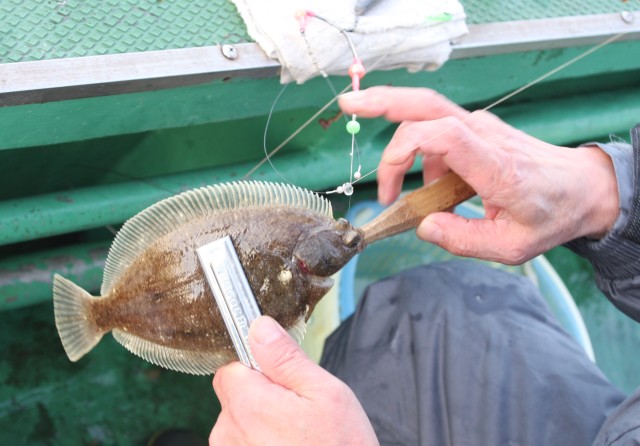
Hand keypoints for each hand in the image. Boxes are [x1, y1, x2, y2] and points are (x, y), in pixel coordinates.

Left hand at [210, 316, 378, 445]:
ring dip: (264, 425)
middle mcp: (228, 434)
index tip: (283, 380)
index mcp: (247, 404)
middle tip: (300, 411)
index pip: (231, 369)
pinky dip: (265, 445)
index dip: (258, 369)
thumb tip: (259, 327)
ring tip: (300, 437)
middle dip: (263, 398)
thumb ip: (286, 358)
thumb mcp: (326, 394)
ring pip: (241, 425)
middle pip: (236, 398)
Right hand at [339, 86, 619, 263]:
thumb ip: (463, 240)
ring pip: (426, 112)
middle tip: (347, 104)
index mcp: (495, 166)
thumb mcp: (511, 247)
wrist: (583, 188)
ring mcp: (480, 127)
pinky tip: (427, 185)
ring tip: (396, 191)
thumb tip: (422, 227)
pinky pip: (437, 132)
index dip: (402, 154)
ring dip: (398, 144)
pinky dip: (419, 155)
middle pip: (426, 104)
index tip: (390, 194)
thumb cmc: (550, 216)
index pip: (441, 135)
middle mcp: (484, 136)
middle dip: (382, 102)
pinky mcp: (476, 130)